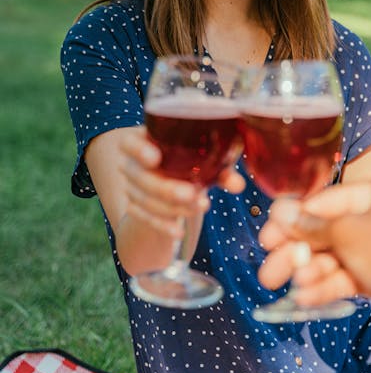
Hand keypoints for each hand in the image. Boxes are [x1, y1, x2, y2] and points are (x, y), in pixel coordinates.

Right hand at [120, 126, 244, 235]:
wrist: (169, 178)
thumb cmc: (189, 158)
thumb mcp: (203, 157)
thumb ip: (220, 166)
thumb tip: (238, 184)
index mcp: (142, 140)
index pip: (129, 143)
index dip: (139, 150)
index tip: (155, 158)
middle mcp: (131, 163)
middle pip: (141, 177)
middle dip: (166, 188)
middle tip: (192, 194)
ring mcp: (130, 187)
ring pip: (145, 200)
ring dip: (171, 207)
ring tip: (199, 207)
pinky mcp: (134, 208)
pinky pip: (146, 219)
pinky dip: (163, 226)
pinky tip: (179, 231)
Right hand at [258, 181, 370, 324]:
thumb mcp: (348, 232)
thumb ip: (312, 225)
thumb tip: (277, 209)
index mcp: (369, 194)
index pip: (321, 201)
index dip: (291, 219)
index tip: (265, 235)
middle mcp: (370, 217)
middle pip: (322, 232)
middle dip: (295, 252)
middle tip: (268, 271)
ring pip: (330, 258)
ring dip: (307, 272)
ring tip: (286, 286)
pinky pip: (342, 277)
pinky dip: (324, 286)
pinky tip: (304, 298)